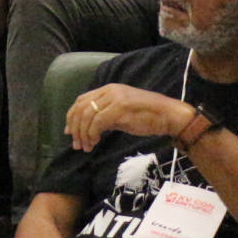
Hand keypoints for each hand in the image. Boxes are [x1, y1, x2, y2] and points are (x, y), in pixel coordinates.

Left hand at [65, 82, 190, 152]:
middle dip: (75, 127)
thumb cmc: (147, 116)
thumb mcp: (121, 113)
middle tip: (75, 144)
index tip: (69, 131)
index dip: (72, 116)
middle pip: (80, 108)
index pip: (81, 100)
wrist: (168, 115)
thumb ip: (105, 115)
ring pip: (86, 115)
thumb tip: (89, 127)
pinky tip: (94, 143)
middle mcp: (108, 91)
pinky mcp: (119, 109)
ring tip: (85, 147)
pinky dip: (92, 134)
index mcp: (108, 89)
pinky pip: (97, 122)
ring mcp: (114, 99)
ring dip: (82, 133)